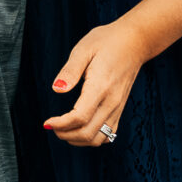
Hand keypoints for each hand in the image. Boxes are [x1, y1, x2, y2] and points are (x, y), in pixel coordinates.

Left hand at [44, 17, 147, 147]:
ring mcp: (118, 107)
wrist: (134, 42)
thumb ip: (69, 71)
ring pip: (98, 138)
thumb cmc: (107, 42)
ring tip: (62, 129)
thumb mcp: (83, 49)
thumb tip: (57, 89)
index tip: (47, 122)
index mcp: (101, 86)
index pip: (81, 117)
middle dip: (65, 134)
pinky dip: (91, 138)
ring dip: (78, 140)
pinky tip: (79, 129)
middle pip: (88, 133)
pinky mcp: (120, 109)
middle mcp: (112, 101)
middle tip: (51, 126)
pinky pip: (108, 134)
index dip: (61, 124)